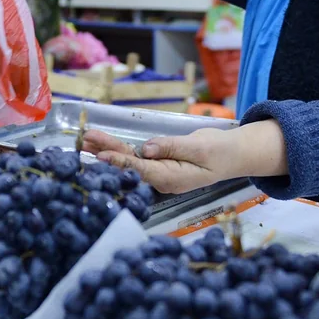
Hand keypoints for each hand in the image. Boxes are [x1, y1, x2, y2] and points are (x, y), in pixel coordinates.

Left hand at [84, 128, 249, 194]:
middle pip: (129, 165)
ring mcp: (159, 174)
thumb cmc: (220, 151)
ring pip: (130, 161)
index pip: (140, 169)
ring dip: (109, 149)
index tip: (102, 155)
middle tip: (85, 139)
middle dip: (107, 151)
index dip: (120, 161)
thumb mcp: (199, 147)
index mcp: (172, 178)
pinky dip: (119, 150)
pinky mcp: (159, 166)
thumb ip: (171, 147)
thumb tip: (146, 148)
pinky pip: (136, 159)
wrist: (233, 155)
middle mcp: (161, 179)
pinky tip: (103, 145)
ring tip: (86, 140)